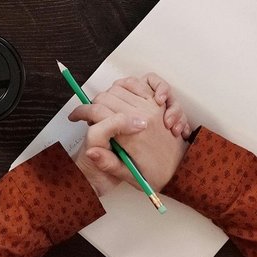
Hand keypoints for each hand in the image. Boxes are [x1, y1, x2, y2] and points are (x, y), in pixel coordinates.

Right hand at [68, 73, 191, 193]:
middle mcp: (142, 116)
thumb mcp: (127, 175)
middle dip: (94, 103)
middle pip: (107, 96)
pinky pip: (143, 82)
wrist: (179, 171)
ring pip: (122, 86)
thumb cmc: (154, 174)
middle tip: (91, 114)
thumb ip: (107, 163)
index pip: (98, 110)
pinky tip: (125, 92)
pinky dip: (132, 83)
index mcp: (132, 135)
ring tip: (105, 105)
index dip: (83, 111)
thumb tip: (90, 152)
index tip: (77, 117)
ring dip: (109, 93)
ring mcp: (153, 107)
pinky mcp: (160, 103)